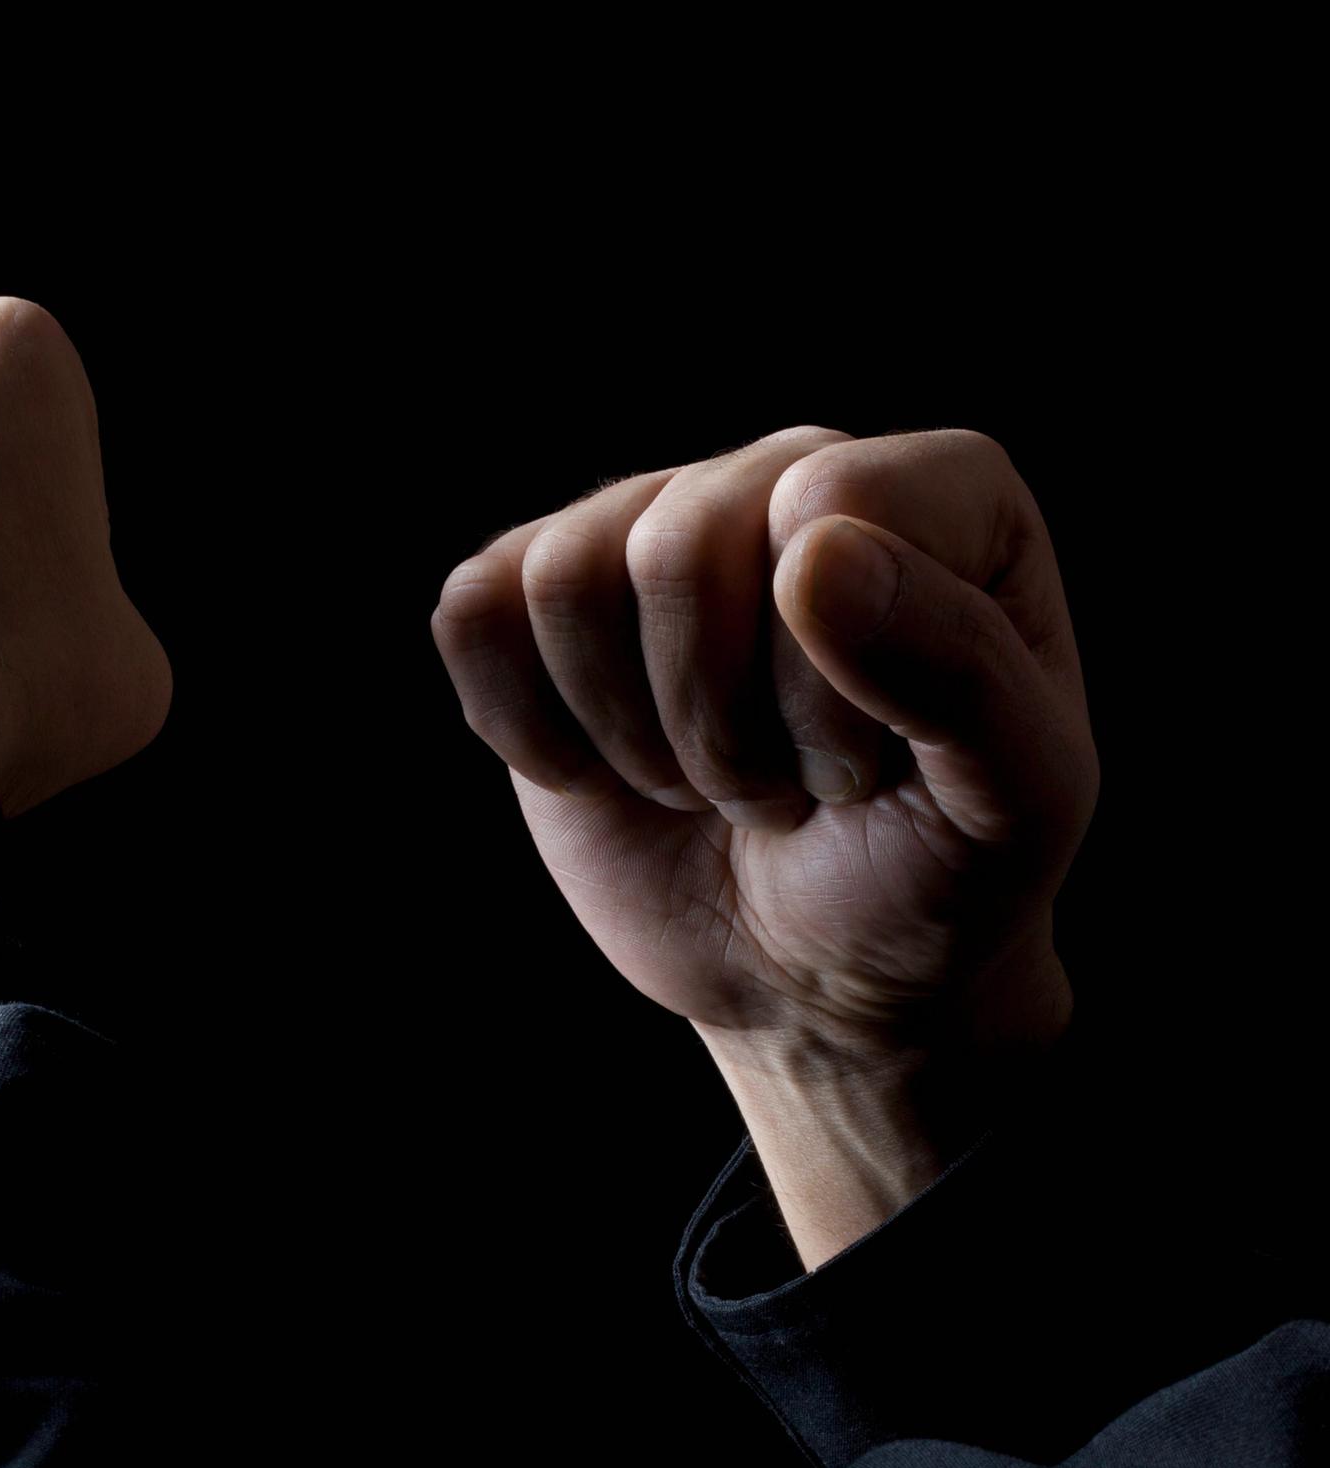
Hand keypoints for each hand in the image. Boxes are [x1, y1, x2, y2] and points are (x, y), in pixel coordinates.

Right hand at [429, 425, 1098, 1070]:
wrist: (821, 972)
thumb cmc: (934, 877)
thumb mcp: (1014, 803)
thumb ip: (960, 671)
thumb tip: (808, 551)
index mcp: (938, 494)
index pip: (819, 512)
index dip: (819, 684)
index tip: (862, 774)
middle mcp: (789, 475)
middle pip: (675, 546)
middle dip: (716, 727)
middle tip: (776, 788)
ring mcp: (656, 528)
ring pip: (563, 578)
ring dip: (628, 735)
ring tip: (703, 778)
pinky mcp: (544, 603)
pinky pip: (473, 612)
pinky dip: (525, 726)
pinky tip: (601, 769)